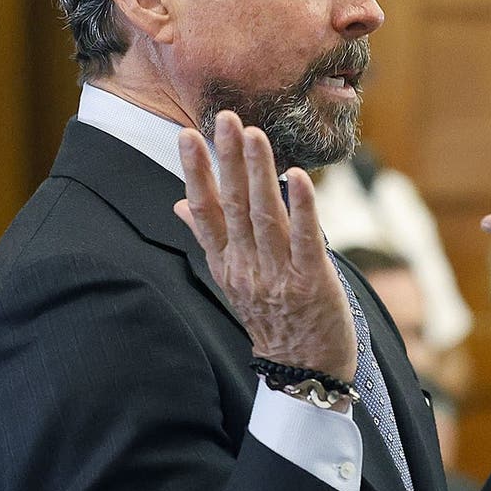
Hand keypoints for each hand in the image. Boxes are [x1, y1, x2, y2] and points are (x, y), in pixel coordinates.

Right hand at [174, 111, 357, 380]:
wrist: (304, 371)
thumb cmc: (273, 316)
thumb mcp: (233, 279)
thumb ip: (209, 238)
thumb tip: (179, 203)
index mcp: (226, 263)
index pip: (205, 211)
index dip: (196, 173)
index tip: (186, 136)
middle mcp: (247, 266)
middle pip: (233, 206)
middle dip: (227, 159)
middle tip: (223, 118)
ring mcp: (278, 274)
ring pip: (265, 216)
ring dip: (260, 173)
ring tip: (253, 135)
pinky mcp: (312, 281)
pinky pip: (306, 239)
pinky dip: (302, 206)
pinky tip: (298, 177)